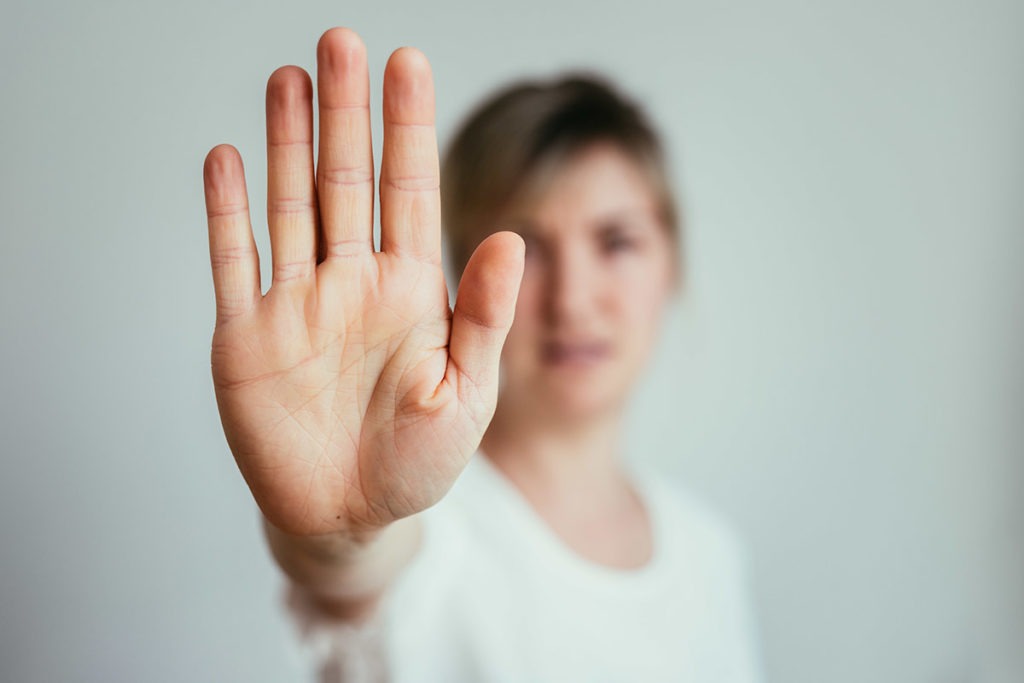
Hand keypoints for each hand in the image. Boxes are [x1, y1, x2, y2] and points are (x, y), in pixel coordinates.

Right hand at [202, 28, 523, 536]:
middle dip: (347, 112)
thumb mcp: (466, 393)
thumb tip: (511, 239)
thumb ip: (483, 316)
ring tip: (290, 77)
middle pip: (348, 180)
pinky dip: (227, 213)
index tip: (408, 62)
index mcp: (409, 291)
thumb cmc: (418, 462)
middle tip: (342, 42)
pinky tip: (226, 158)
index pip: (410, 191)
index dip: (407, 128)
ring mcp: (296, 305)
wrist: (350, 519)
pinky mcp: (246, 337)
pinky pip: (233, 262)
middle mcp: (352, 283)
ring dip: (287, 142)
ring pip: (291, 205)